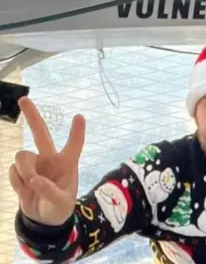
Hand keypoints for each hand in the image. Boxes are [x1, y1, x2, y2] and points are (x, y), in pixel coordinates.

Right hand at [8, 97, 85, 225]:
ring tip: (32, 185)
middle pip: (40, 134)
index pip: (74, 145)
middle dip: (32, 116)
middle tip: (23, 99)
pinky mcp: (20, 173)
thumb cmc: (60, 208)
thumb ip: (50, 192)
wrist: (44, 219)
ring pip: (22, 156)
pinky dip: (17, 182)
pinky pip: (12, 171)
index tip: (80, 116)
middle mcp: (50, 160)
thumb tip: (34, 180)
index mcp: (67, 164)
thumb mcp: (62, 204)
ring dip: (24, 170)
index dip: (77, 132)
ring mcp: (34, 165)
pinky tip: (25, 190)